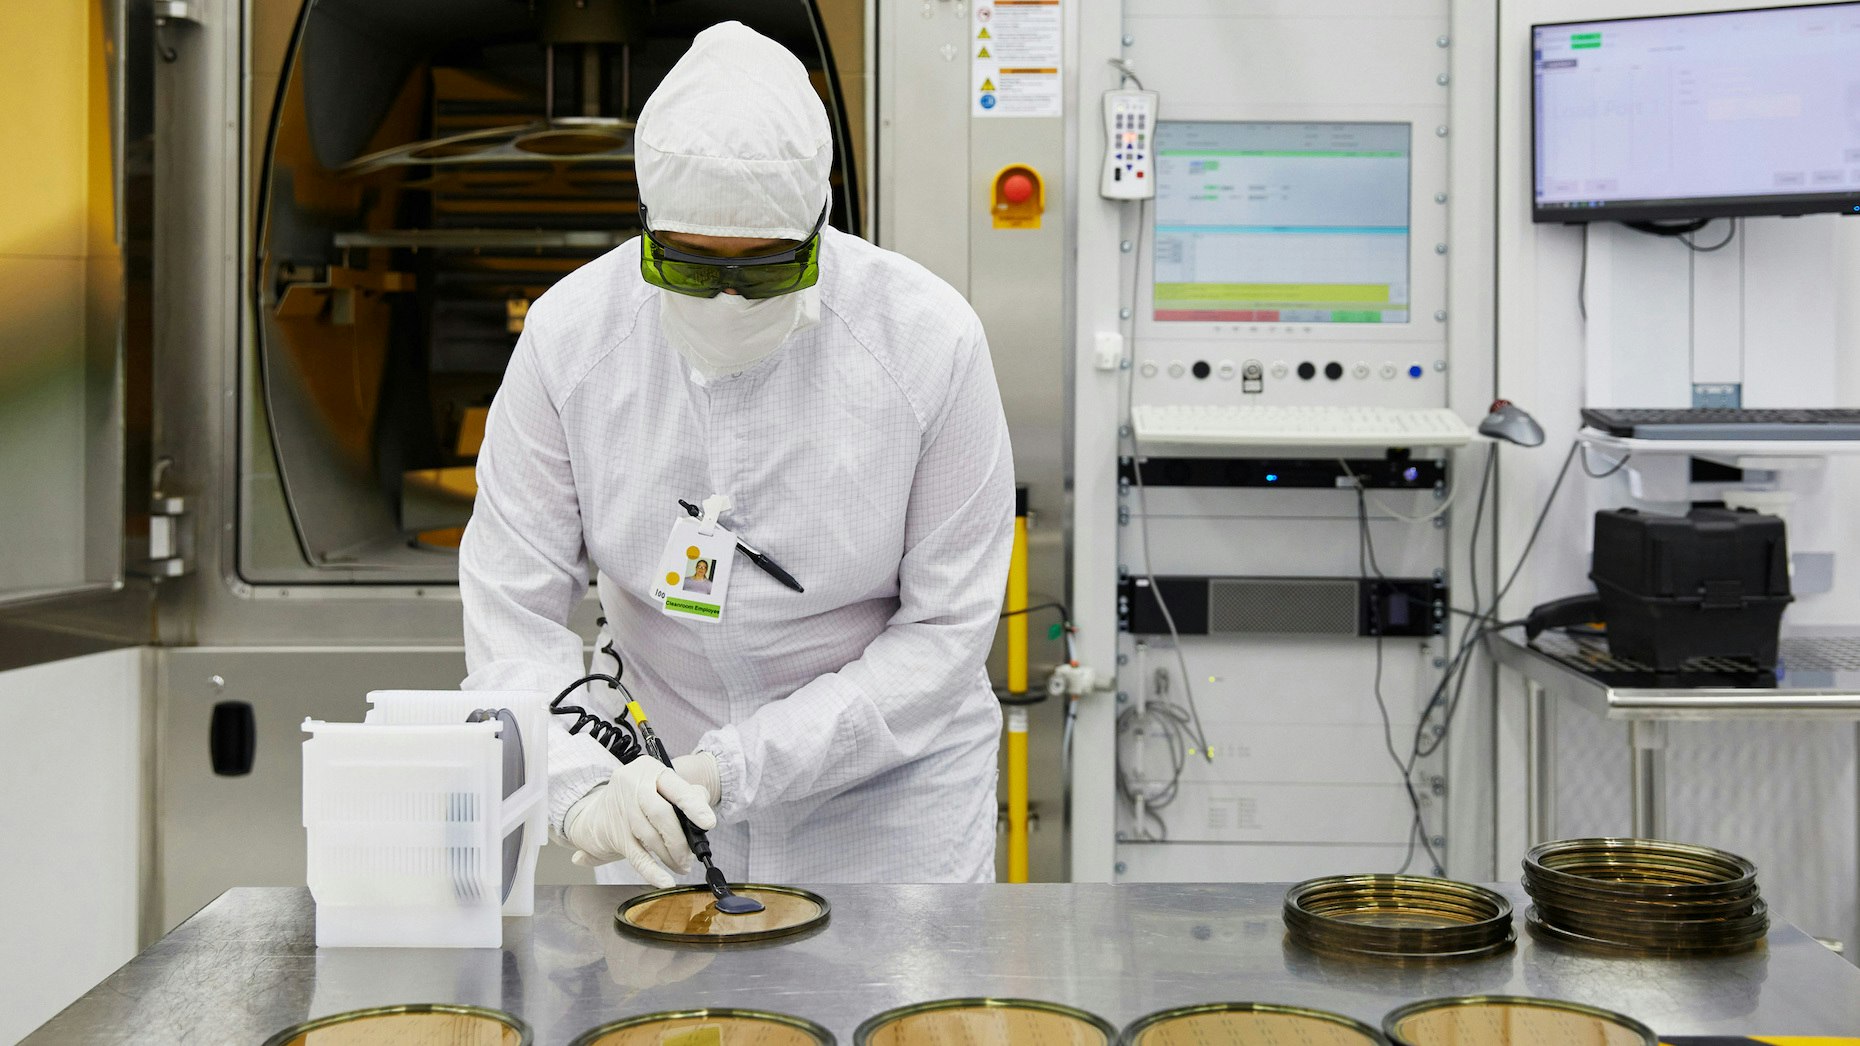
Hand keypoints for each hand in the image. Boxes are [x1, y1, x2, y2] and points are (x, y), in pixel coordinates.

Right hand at [562, 757, 716, 887]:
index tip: (708, 823)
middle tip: (691, 857)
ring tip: (682, 866)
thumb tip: (703, 818)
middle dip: (680, 840)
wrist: (597, 810)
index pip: (675, 787)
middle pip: (661, 814)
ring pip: (650, 837)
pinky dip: (652, 871)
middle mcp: (632, 785)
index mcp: (650, 769)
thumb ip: (688, 795)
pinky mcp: (614, 834)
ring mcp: (621, 809)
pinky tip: (665, 880)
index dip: (693, 806)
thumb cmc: (641, 797)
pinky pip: (636, 856)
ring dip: (670, 856)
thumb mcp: (662, 786)